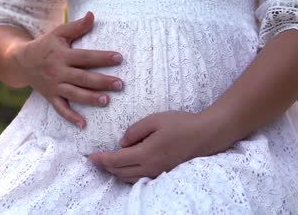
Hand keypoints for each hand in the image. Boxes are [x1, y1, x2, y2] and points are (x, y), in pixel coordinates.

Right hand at [13, 11, 123, 127]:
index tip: (119, 58)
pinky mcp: (51, 97)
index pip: (85, 57)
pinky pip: (60, 109)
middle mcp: (59, 72)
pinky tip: (83, 124)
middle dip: (102, 81)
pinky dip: (71, 117)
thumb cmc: (45, 45)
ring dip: (90, 99)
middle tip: (120, 84)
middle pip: (83, 77)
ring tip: (106, 101)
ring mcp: (54, 86)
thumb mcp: (58, 33)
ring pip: (74, 94)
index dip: (102, 57)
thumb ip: (76, 27)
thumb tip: (92, 15)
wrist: (21, 61)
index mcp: (63, 55)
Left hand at [89, 111, 211, 183]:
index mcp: (146, 154)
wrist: (206, 135)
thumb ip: (134, 131)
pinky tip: (126, 166)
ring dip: (116, 171)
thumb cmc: (181, 124)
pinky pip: (140, 178)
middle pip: (120, 172)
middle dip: (106, 166)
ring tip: (108, 163)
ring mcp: (158, 172)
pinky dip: (128, 174)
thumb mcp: (154, 120)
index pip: (117, 160)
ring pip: (129, 178)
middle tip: (95, 159)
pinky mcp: (164, 173)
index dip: (102, 159)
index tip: (91, 156)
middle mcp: (150, 167)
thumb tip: (122, 143)